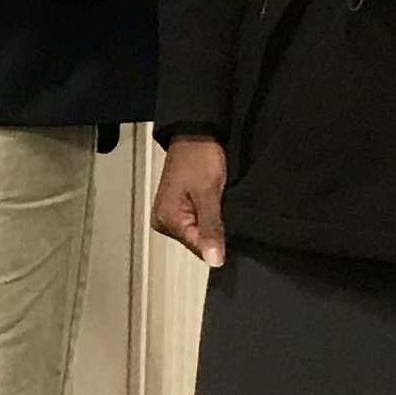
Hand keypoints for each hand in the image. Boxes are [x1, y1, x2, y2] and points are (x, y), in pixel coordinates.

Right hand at [151, 134, 230, 267]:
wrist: (195, 132)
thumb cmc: (199, 158)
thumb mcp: (208, 193)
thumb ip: (211, 228)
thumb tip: (215, 262)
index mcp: (166, 221)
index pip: (198, 248)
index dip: (218, 241)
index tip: (231, 225)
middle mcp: (164, 222)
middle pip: (197, 242)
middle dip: (215, 231)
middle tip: (224, 208)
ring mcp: (170, 214)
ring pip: (198, 232)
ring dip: (212, 223)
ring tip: (220, 203)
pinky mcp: (178, 206)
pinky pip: (197, 221)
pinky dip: (208, 216)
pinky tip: (216, 205)